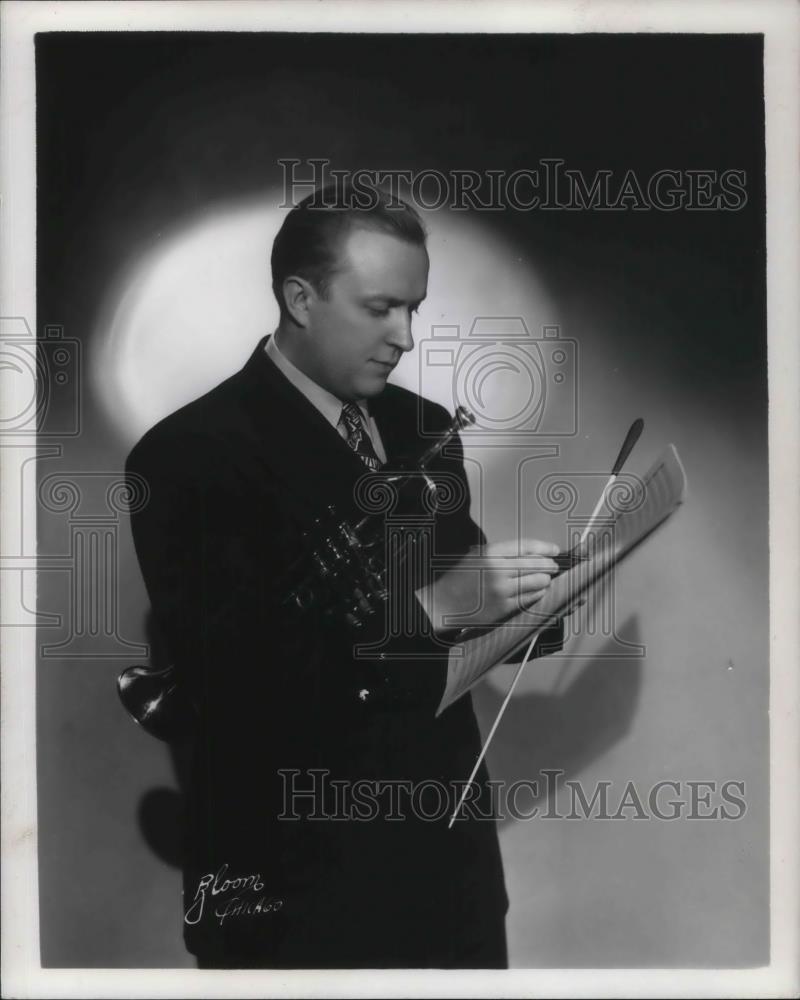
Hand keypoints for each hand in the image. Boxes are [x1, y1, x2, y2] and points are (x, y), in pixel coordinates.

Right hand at [422, 538, 561, 635]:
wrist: (442, 603)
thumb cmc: (458, 578)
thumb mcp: (475, 556)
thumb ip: (501, 553)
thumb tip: (532, 553)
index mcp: (489, 553)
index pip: (526, 546)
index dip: (545, 547)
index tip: (555, 550)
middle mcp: (497, 570)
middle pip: (536, 564)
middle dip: (550, 565)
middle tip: (554, 566)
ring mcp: (501, 591)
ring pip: (537, 582)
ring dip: (546, 580)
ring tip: (546, 579)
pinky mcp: (503, 608)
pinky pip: (530, 598)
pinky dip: (538, 593)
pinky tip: (538, 591)